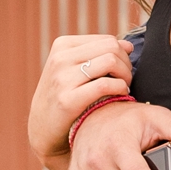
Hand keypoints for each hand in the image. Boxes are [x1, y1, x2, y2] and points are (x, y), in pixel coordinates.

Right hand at [28, 33, 136, 164]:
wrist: (42, 129)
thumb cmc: (65, 97)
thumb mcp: (74, 69)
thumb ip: (99, 55)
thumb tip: (128, 46)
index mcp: (62, 45)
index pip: (107, 40)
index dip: (122, 55)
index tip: (122, 71)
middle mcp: (60, 58)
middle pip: (111, 48)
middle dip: (126, 64)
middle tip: (126, 80)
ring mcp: (62, 79)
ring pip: (110, 62)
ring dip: (125, 76)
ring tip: (124, 87)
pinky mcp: (68, 100)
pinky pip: (105, 85)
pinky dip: (120, 88)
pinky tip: (121, 95)